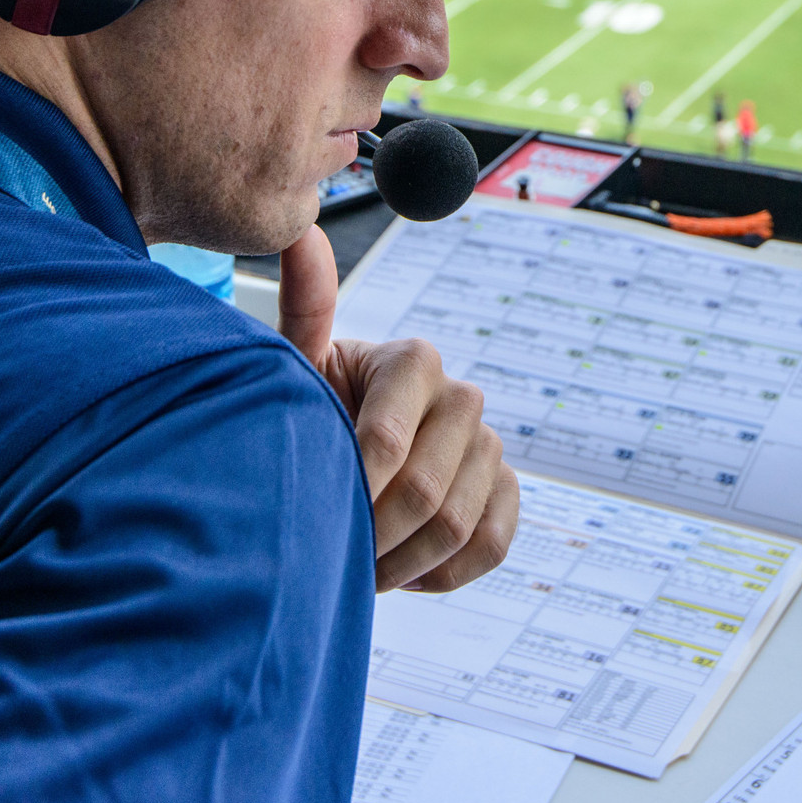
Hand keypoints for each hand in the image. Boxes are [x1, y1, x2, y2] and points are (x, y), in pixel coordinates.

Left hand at [280, 224, 518, 592]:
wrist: (341, 461)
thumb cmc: (310, 411)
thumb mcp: (295, 366)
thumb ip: (303, 305)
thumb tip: (301, 231)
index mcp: (415, 360)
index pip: (384, 444)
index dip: (348, 493)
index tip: (312, 516)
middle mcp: (462, 396)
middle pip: (424, 492)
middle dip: (371, 536)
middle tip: (331, 553)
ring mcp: (490, 446)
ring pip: (457, 524)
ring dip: (401, 561)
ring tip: (358, 563)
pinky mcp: (506, 492)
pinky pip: (492, 544)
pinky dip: (444, 572)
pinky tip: (404, 566)